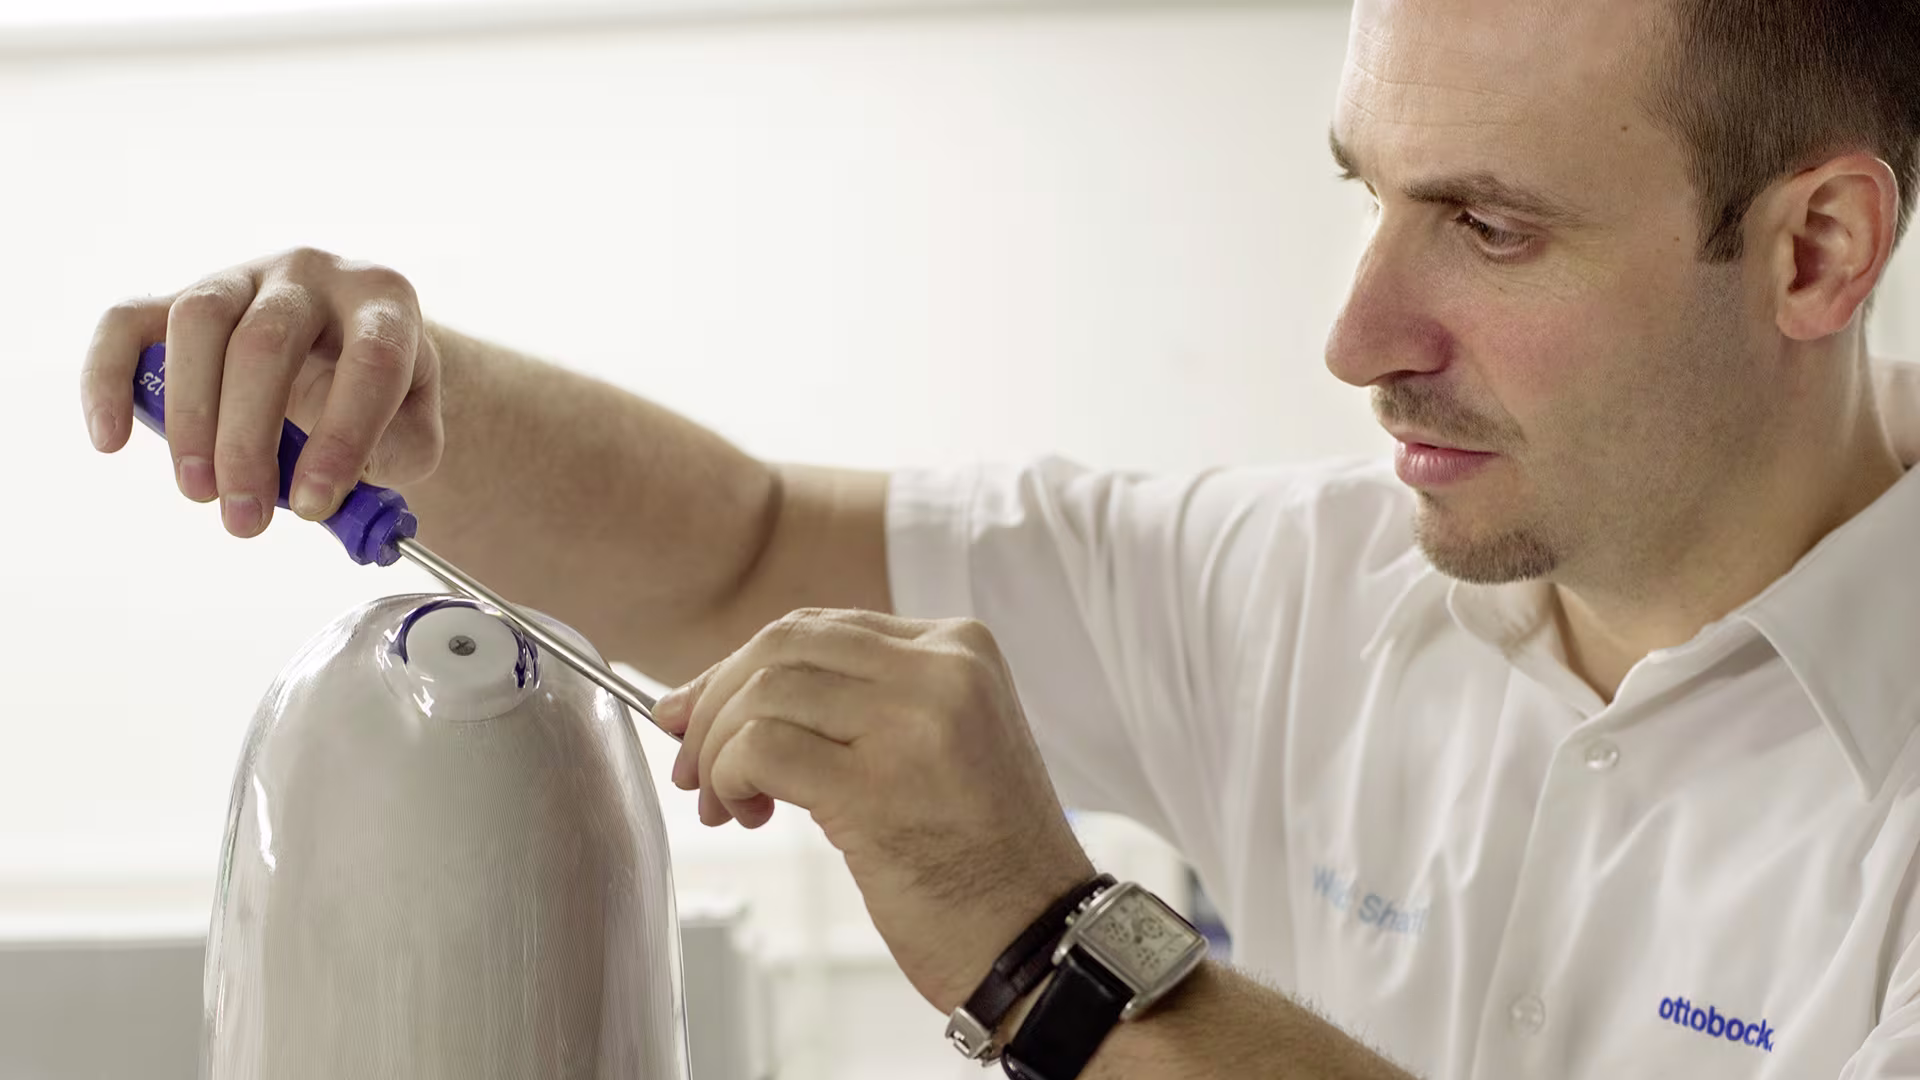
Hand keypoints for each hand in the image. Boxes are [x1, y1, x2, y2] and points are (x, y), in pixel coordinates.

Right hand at [80, 247, 442, 535]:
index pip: (370, 360)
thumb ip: (394, 458)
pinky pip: (130, 321)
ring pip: (199, 322)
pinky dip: (108, 377)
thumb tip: (331, 493)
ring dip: (191, 416)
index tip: (314, 505)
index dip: (341, 436)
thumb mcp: (415, 427)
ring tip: (199, 491)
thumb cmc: (386, 397)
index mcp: (384, 303)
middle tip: (244, 516)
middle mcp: (314, 274)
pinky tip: (110, 439)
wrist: (353, 350)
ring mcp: (244, 275)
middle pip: (268, 342)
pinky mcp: (183, 294)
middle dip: (249, 440)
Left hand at [654, 608, 1096, 1010]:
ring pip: (763, 692)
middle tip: (692, 763)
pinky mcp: (878, 786)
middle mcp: (943, 669)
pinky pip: (760, 747)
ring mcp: (914, 722)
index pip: (821, 626)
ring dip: (717, 750)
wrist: (1039, 938)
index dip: (742, 668)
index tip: (702, 715)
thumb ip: (857, 702)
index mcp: (961, 646)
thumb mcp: (936, 742)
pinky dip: (729, 775)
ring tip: (727, 803)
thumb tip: (720, 695)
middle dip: (715, 700)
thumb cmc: (981, 858)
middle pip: (782, 645)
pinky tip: (743, 811)